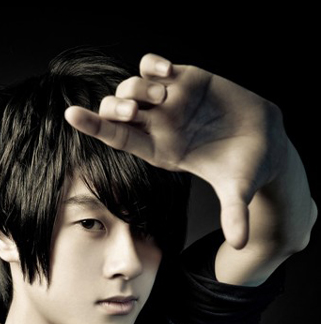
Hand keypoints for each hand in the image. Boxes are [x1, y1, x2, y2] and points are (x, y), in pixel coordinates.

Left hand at [65, 53, 286, 248]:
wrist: (267, 141)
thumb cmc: (247, 168)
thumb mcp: (239, 191)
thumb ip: (235, 213)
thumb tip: (241, 243)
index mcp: (161, 153)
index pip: (118, 139)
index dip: (94, 126)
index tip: (70, 114)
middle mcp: (159, 127)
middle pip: (117, 112)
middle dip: (115, 108)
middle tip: (134, 111)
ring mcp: (170, 102)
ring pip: (131, 87)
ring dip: (137, 89)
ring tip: (164, 95)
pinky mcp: (185, 79)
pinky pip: (153, 67)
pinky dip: (152, 65)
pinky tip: (166, 72)